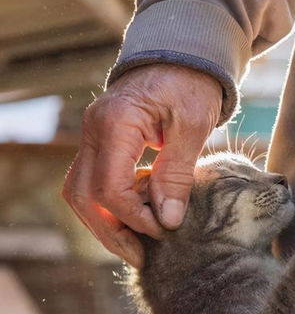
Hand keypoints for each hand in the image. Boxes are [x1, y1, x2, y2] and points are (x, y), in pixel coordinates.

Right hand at [62, 64, 221, 267]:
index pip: (110, 187)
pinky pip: (94, 180)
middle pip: (84, 195)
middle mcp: (94, 130)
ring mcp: (93, 135)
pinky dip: (112, 204)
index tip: (163, 231)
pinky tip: (137, 215)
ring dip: (106, 222)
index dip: (135, 218)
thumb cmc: (192, 84)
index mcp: (116, 122)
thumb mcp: (193, 127)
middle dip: (111, 232)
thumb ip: (176, 174)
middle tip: (140, 256)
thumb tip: (167, 221)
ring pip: (82, 191)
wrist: (183, 57)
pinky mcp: (103, 141)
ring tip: (136, 244)